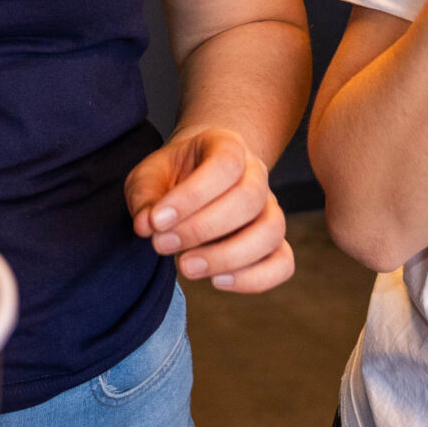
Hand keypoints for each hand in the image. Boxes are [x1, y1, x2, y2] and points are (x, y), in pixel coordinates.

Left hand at [124, 125, 292, 293]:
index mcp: (228, 145)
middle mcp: (256, 173)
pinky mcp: (272, 242)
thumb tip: (147, 225)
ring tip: (186, 267)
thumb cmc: (170, 178)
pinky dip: (254, 278)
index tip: (156, 220)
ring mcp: (270, 208)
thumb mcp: (148, 177)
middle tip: (162, 245)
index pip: (225, 163)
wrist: (192, 179)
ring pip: (271, 231)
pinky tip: (217, 281)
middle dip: (202, 228)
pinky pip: (282, 263)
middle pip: (250, 198)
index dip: (192, 195)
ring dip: (227, 256)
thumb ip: (144, 197)